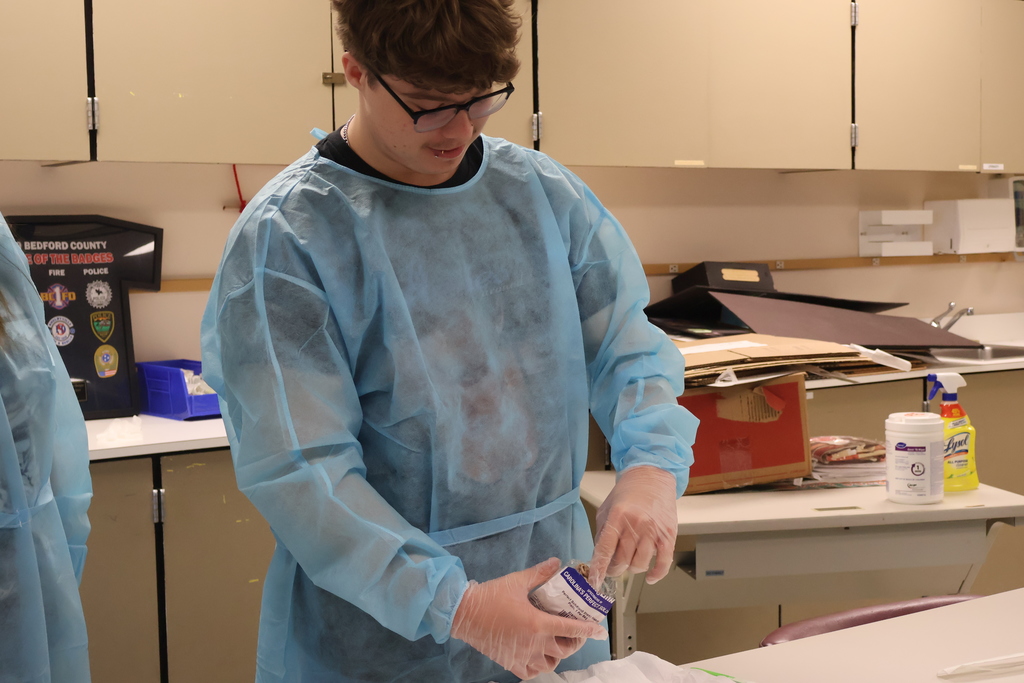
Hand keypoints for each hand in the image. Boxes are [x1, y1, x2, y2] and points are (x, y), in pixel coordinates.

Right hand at [451, 557, 607, 679]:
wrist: (463, 613)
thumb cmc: (491, 596)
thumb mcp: (517, 581)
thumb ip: (540, 573)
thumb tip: (557, 562)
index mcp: (537, 623)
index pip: (571, 629)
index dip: (588, 630)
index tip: (599, 631)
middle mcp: (533, 643)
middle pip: (565, 649)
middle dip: (575, 642)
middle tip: (575, 632)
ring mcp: (522, 655)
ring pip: (550, 664)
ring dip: (558, 655)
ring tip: (558, 644)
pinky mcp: (510, 663)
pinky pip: (531, 672)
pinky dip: (540, 667)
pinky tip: (540, 656)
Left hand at [589, 466, 677, 586]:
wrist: (652, 478)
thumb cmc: (628, 493)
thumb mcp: (607, 509)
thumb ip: (602, 533)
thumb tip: (599, 558)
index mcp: (617, 516)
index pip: (605, 549)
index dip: (599, 568)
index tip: (595, 581)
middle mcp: (635, 524)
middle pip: (622, 560)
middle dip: (615, 569)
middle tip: (613, 567)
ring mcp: (653, 531)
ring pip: (640, 564)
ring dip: (632, 568)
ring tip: (630, 562)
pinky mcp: (668, 535)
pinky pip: (663, 562)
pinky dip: (657, 574)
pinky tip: (650, 577)